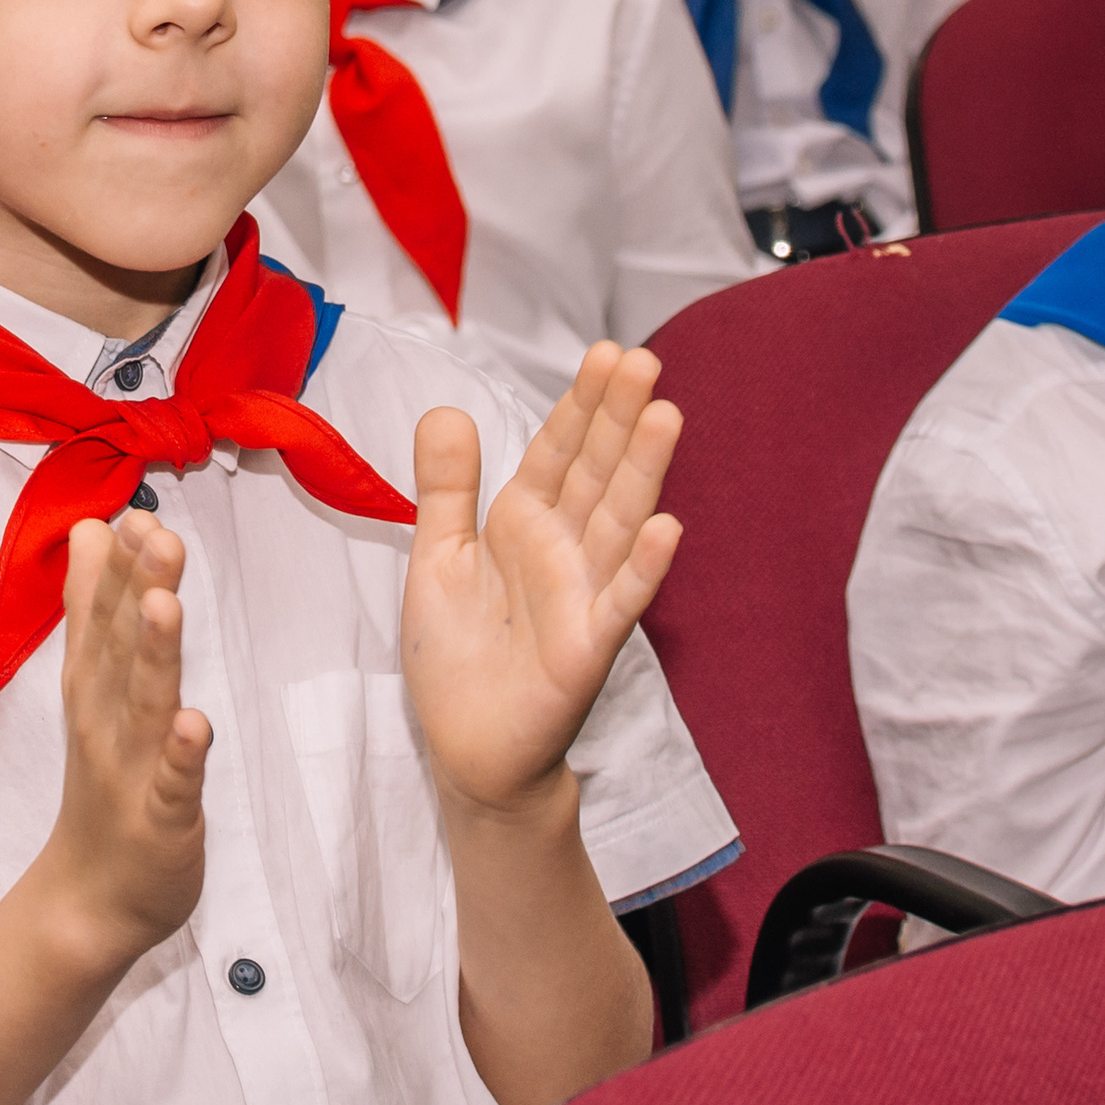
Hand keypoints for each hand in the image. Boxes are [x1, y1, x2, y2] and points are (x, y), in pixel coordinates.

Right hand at [37, 514, 211, 970]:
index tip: (135, 511)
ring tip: (167, 605)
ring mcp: (133, 771)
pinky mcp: (162, 819)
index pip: (105, 615)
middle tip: (157, 531)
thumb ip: (98, 607)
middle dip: (140, 589)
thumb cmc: (107, 779)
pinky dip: (183, 755)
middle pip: (124, 647)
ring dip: (156, 655)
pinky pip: (174, 783)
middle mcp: (108, 720)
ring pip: (147, 704)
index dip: (120, 565)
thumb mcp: (95, 686)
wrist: (91, 900)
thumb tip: (95, 531)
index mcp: (97, 685)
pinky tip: (196, 724)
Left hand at [401, 343, 682, 817]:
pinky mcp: (587, 648)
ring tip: (666, 416)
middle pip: (596, 472)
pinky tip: (665, 529)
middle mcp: (562, 550)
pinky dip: (641, 568)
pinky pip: (618, 602)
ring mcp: (582, 595)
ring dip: (643, 472)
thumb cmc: (457, 659)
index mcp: (524, 523)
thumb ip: (446, 487)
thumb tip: (448, 408)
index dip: (581, 404)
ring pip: (616, 521)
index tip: (607, 352)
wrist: (468, 752)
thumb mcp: (439, 558)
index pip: (558, 451)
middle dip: (618, 417)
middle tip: (642, 359)